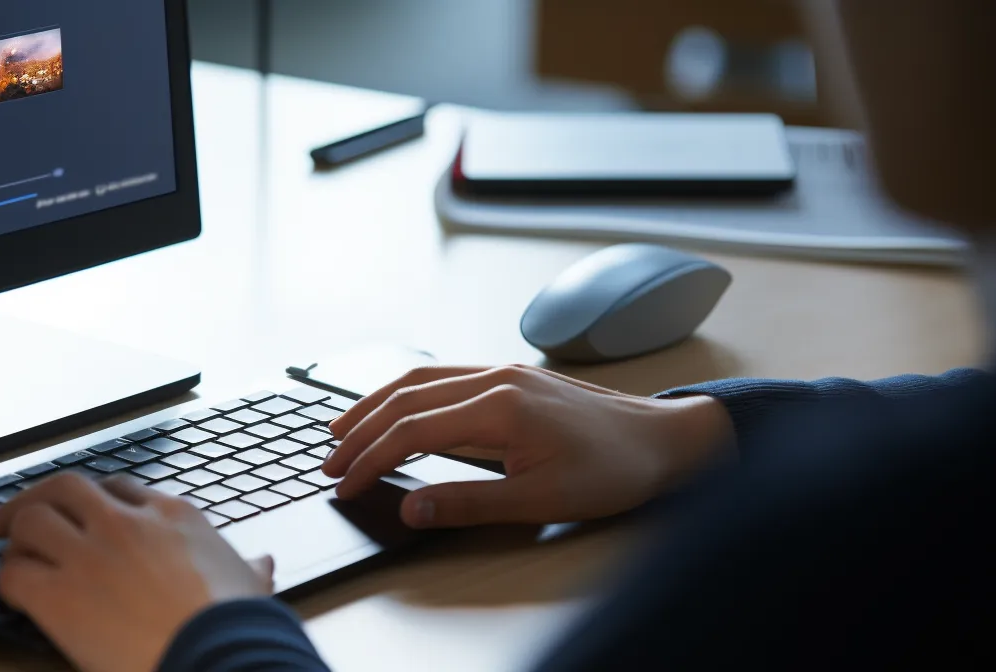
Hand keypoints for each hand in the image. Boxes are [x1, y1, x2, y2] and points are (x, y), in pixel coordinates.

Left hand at [0, 473, 274, 671]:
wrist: (219, 656)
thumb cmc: (238, 626)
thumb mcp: (250, 585)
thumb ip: (248, 569)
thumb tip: (261, 565)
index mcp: (172, 515)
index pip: (120, 489)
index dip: (93, 501)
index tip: (81, 514)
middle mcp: (125, 523)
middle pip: (66, 487)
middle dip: (36, 497)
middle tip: (9, 515)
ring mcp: (89, 555)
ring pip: (32, 519)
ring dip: (16, 536)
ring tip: (9, 553)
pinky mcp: (60, 595)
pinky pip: (14, 573)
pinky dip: (7, 580)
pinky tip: (13, 594)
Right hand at [325, 365, 732, 527]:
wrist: (667, 440)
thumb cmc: (613, 471)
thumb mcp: (541, 501)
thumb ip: (468, 503)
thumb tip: (410, 509)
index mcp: (499, 406)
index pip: (411, 430)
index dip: (369, 459)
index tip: (342, 484)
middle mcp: (496, 377)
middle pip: (405, 396)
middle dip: (359, 429)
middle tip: (328, 460)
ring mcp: (505, 371)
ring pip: (421, 378)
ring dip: (376, 403)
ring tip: (343, 429)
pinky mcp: (514, 376)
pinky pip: (444, 375)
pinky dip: (408, 392)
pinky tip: (398, 408)